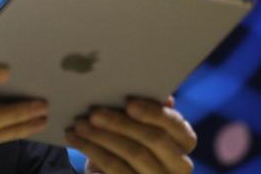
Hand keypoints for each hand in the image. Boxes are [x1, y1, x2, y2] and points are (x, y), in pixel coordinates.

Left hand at [66, 96, 196, 173]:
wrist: (113, 169)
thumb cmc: (129, 136)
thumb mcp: (137, 121)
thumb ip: (145, 106)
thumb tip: (158, 93)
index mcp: (184, 141)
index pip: (177, 126)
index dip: (154, 113)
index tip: (129, 103)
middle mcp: (179, 165)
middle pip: (153, 140)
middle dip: (121, 124)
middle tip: (94, 113)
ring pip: (133, 155)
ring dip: (101, 137)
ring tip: (79, 124)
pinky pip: (115, 169)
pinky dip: (92, 151)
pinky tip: (76, 139)